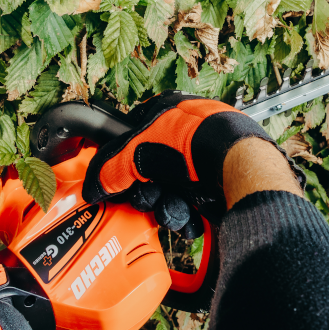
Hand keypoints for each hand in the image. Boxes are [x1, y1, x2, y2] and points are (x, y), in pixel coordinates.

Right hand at [83, 92, 282, 206]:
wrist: (235, 164)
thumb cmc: (193, 141)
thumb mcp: (136, 152)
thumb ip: (110, 170)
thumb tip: (93, 186)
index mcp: (169, 113)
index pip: (136, 137)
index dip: (125, 163)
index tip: (119, 182)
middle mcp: (189, 133)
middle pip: (154, 171)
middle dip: (149, 192)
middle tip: (148, 198)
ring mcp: (206, 159)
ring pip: (175, 191)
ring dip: (169, 207)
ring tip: (174, 208)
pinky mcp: (220, 183)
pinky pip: (195, 204)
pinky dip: (189, 215)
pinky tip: (190, 217)